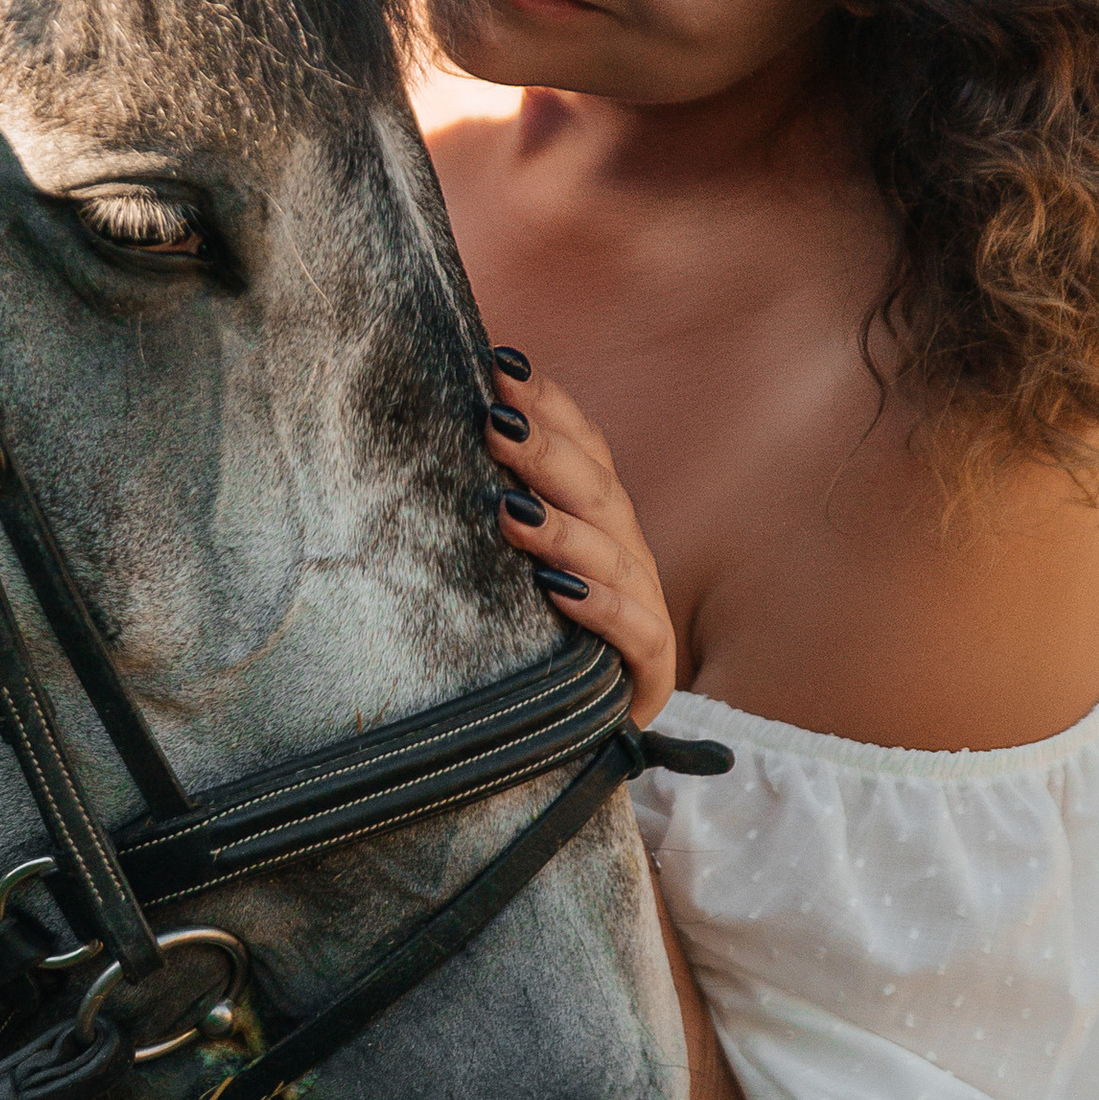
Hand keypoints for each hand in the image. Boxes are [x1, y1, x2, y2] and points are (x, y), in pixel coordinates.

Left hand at [482, 350, 678, 722]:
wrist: (571, 732)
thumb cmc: (532, 633)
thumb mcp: (508, 562)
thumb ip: (500, 499)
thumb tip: (449, 425)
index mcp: (597, 515)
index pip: (584, 445)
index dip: (548, 405)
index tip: (499, 367)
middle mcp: (624, 550)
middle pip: (594, 490)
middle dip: (544, 453)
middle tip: (494, 423)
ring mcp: (642, 606)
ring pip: (612, 556)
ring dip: (562, 531)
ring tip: (511, 511)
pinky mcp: (649, 669)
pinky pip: (636, 633)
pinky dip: (602, 608)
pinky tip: (561, 591)